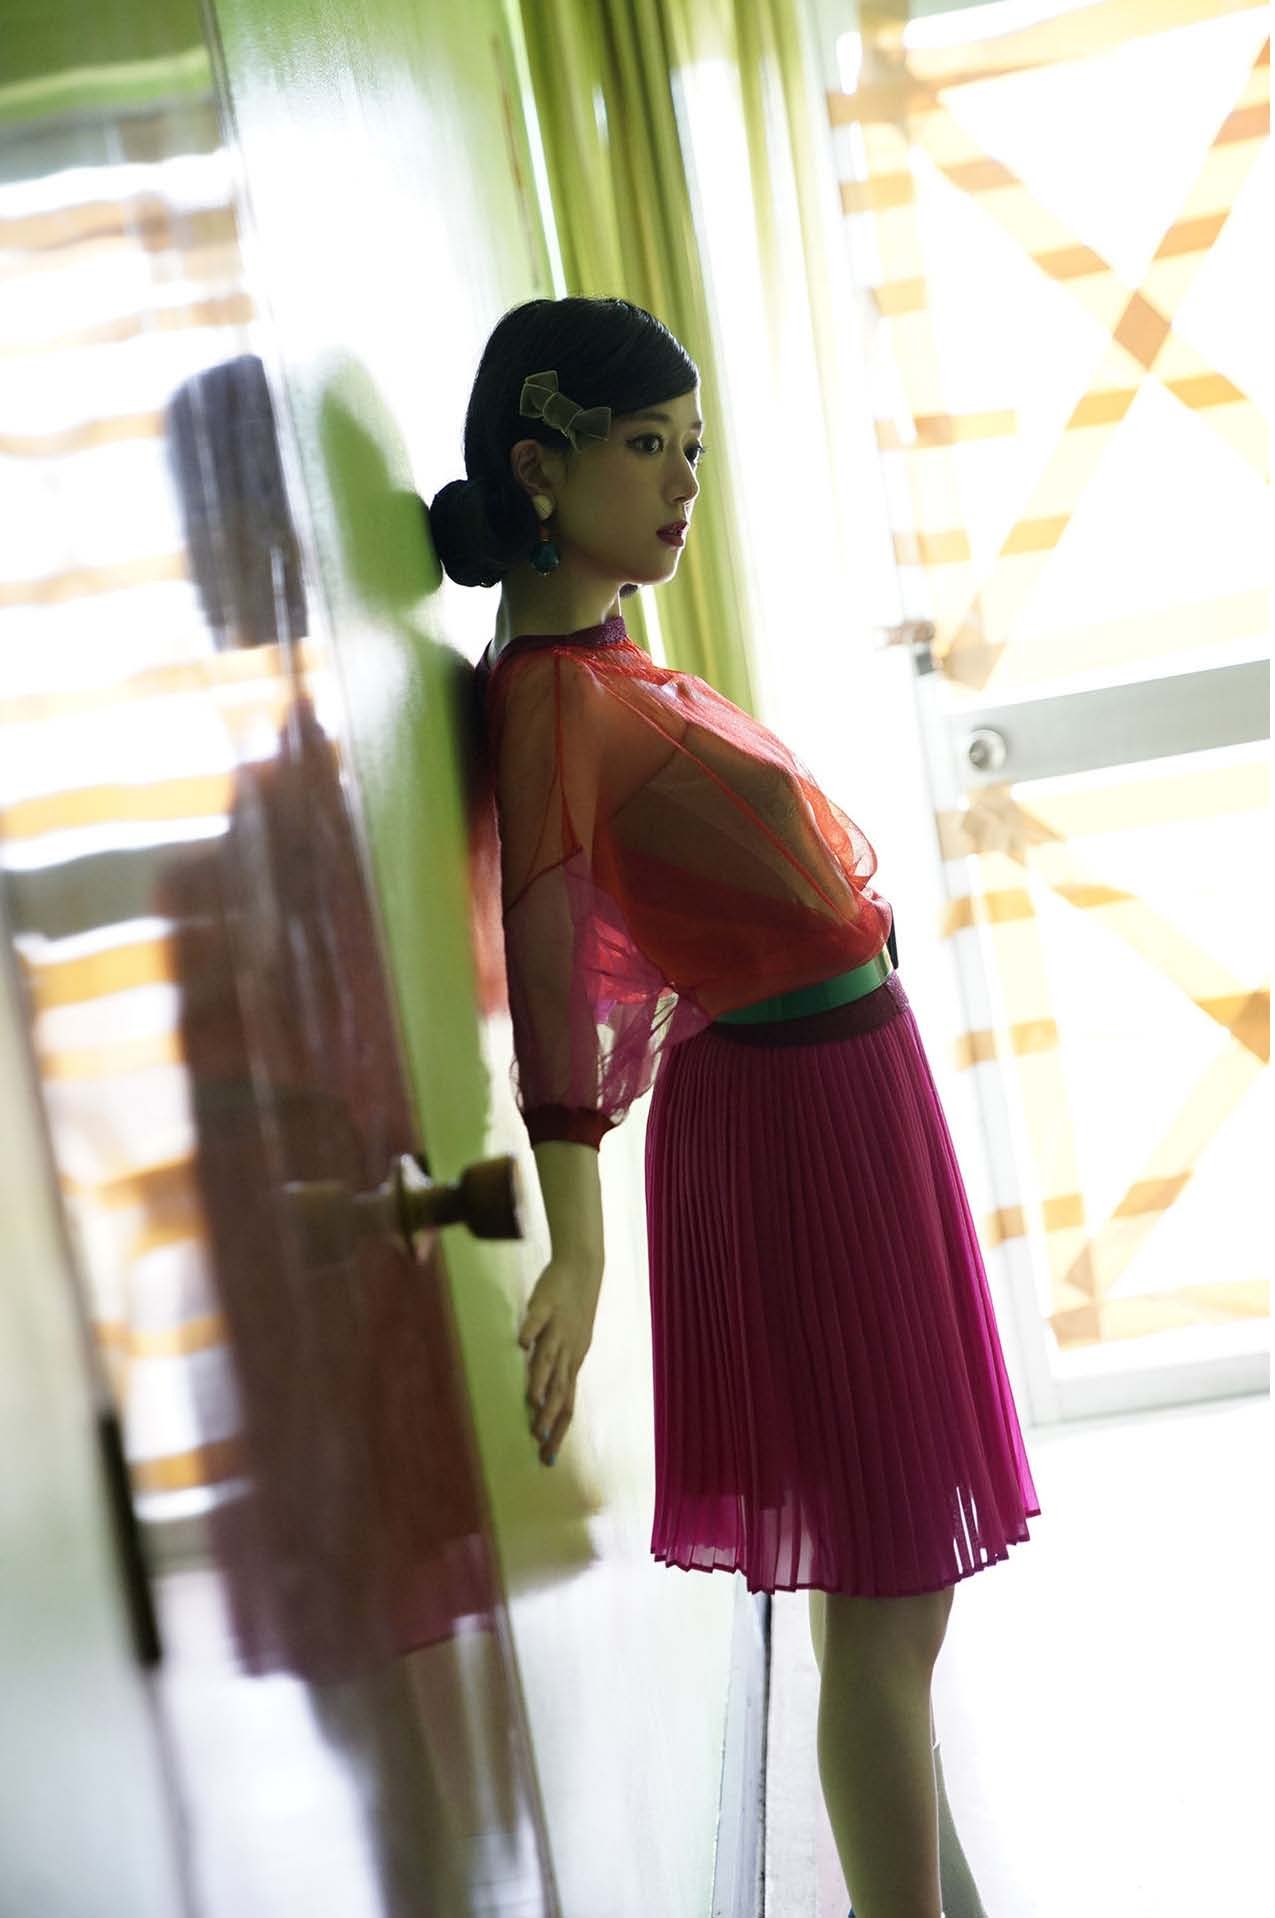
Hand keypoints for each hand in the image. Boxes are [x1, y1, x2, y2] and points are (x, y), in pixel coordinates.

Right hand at [517, 1252, 601, 1465]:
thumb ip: (554, 1371)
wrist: (583, 1270)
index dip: (559, 1430)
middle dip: (549, 1414)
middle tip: (538, 1437)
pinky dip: (531, 1329)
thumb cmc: (572, 1312)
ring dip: (541, 1379)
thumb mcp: (568, 1346)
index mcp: (572, 1363)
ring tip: (532, 1400)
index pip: (567, 1404)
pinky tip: (521, 1342)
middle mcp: (567, 1350)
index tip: (548, 1457)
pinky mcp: (547, 1304)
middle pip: (559, 1388)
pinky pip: (538, 1318)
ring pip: (549, 1357)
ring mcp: (558, 1327)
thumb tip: (541, 1401)